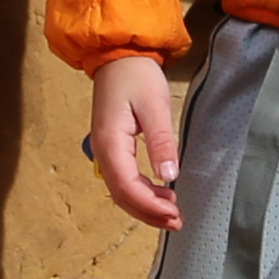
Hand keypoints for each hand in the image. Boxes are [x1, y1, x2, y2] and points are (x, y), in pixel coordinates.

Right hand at [87, 51, 183, 229]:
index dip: (149, 206)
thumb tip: (169, 174)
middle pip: (122, 195)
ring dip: (145, 206)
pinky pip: (123, 179)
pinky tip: (160, 193)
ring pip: (121, 191)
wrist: (119, 55)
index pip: (127, 186)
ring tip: (171, 213)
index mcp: (111, 143)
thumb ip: (161, 140)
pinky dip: (141, 193)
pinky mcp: (113, 147)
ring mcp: (105, 150)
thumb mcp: (154, 105)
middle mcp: (103, 152)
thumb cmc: (136, 76)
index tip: (173, 213)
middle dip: (148, 213)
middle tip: (176, 222)